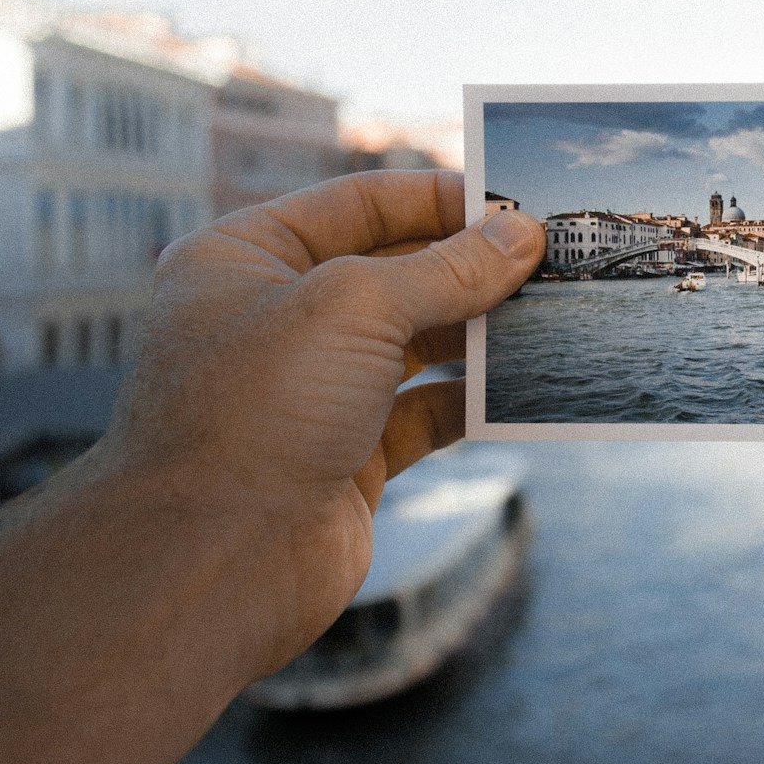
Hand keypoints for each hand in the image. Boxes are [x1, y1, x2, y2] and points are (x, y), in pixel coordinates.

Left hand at [105, 170, 542, 678]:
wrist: (212, 564)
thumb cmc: (254, 415)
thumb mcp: (356, 309)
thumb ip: (446, 269)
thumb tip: (519, 233)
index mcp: (243, 259)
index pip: (356, 205)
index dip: (436, 199)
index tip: (512, 202)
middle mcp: (271, 320)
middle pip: (391, 272)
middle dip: (468, 266)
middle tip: (549, 258)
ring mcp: (308, 393)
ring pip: (412, 344)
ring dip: (479, 331)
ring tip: (551, 313)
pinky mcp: (343, 459)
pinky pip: (422, 412)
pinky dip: (471, 398)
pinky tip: (522, 387)